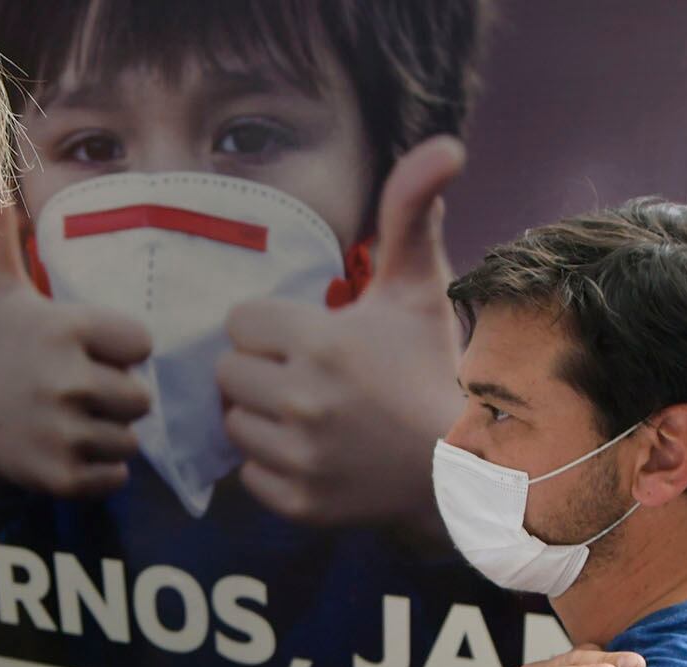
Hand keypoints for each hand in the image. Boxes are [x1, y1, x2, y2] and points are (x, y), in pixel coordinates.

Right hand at [0, 204, 152, 497]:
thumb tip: (3, 190)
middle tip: (83, 398)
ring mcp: (61, 431)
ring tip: (75, 426)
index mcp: (66, 329)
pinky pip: (115, 479)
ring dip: (110, 438)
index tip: (92, 355)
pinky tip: (73, 455)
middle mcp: (66, 380)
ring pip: (130, 442)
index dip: (122, 352)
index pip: (142, 344)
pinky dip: (102, 474)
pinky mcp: (57, 475)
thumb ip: (9, 240)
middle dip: (117, 401)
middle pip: (141, 399)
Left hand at [216, 136, 468, 529]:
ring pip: (232, 423)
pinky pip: (247, 474)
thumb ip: (410, 213)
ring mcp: (298, 457)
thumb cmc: (427, 368)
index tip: (309, 337)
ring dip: (260, 418)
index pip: (240, 322)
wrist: (459, 465)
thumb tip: (445, 144)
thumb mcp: (418, 289)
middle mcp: (302, 401)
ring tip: (307, 415)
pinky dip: (272, 466)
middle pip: (227, 372)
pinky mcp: (296, 502)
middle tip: (305, 377)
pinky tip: (312, 453)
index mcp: (322, 343)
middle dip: (259, 371)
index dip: (271, 328)